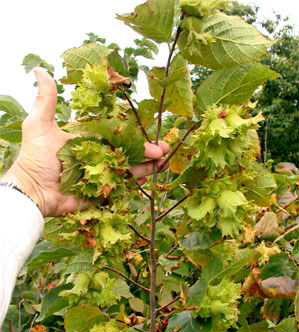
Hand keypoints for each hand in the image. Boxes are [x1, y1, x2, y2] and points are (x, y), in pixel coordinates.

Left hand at [3, 68, 168, 216]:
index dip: (133, 135)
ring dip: (146, 166)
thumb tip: (39, 69)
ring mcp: (100, 175)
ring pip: (127, 169)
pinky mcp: (100, 192)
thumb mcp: (39, 125)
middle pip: (126, 152)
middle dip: (147, 151)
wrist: (31, 190)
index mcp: (89, 140)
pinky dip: (135, 182)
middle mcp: (97, 157)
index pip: (116, 135)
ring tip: (164, 163)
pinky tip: (148, 177)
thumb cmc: (34, 158)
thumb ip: (46, 101)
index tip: (150, 133)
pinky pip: (120, 187)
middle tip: (165, 150)